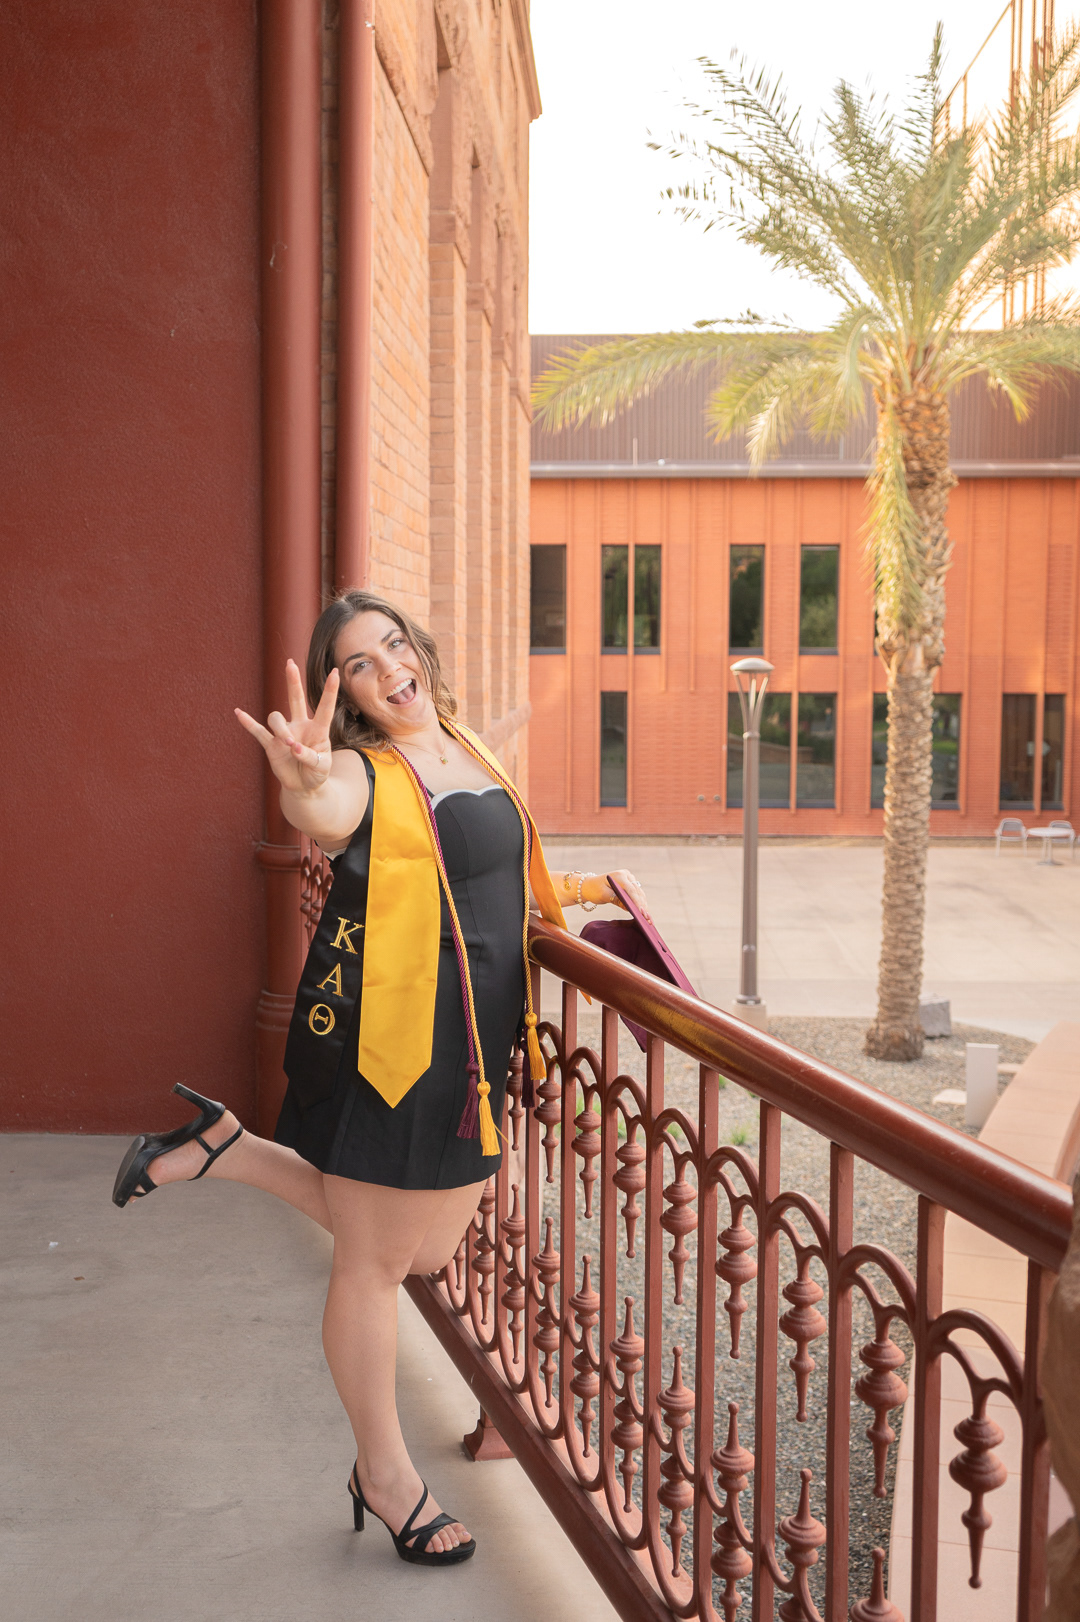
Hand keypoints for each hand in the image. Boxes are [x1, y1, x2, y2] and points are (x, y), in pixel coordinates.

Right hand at [235, 660, 338, 794]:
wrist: (305, 786)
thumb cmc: (318, 773)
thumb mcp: (322, 767)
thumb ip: (310, 757)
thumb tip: (293, 747)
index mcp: (318, 729)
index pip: (325, 707)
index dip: (330, 690)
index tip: (335, 672)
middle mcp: (300, 726)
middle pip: (295, 699)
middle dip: (293, 682)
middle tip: (290, 664)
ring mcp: (284, 734)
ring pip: (276, 719)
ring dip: (281, 730)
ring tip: (288, 744)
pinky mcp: (271, 745)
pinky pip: (258, 731)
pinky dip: (248, 723)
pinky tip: (238, 713)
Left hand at [591, 869, 650, 920]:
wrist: (589, 885)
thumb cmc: (594, 890)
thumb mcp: (603, 896)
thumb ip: (616, 900)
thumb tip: (628, 908)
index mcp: (619, 875)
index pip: (631, 890)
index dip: (637, 902)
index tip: (642, 912)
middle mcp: (627, 875)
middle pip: (638, 893)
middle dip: (643, 906)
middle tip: (648, 919)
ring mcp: (630, 879)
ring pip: (640, 894)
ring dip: (644, 906)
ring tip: (649, 919)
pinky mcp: (630, 884)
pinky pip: (637, 895)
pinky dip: (640, 904)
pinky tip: (645, 914)